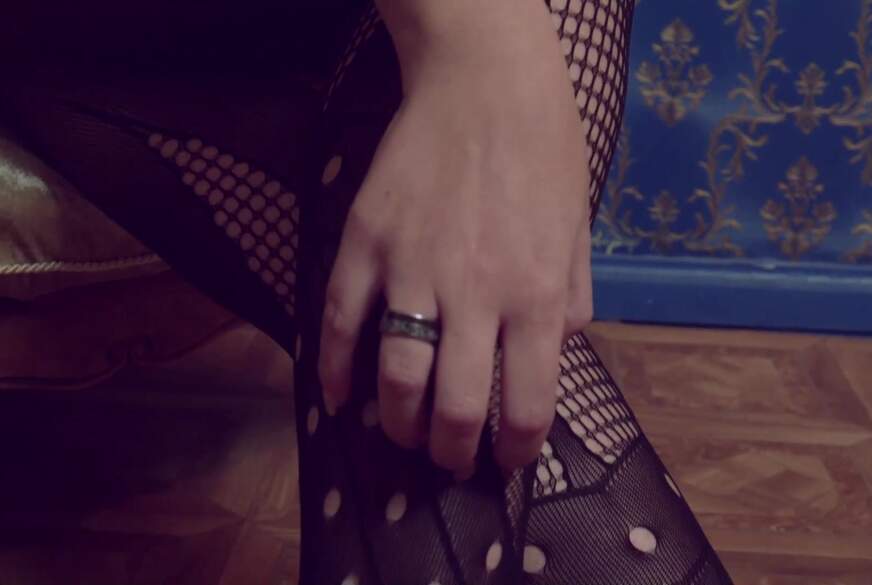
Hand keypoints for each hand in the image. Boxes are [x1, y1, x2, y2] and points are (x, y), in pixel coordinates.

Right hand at [318, 0, 592, 472]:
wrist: (484, 82)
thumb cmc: (544, 152)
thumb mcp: (580, 231)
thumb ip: (573, 302)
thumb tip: (557, 352)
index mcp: (537, 296)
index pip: (526, 405)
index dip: (515, 450)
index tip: (506, 460)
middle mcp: (476, 295)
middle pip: (456, 408)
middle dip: (453, 451)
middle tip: (451, 458)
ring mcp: (412, 269)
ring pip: (396, 377)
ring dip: (397, 423)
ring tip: (403, 434)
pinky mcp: (365, 242)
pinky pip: (339, 321)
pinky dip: (334, 369)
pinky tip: (340, 395)